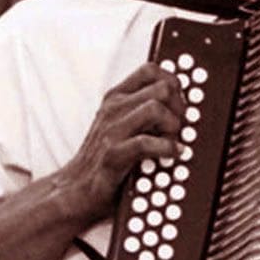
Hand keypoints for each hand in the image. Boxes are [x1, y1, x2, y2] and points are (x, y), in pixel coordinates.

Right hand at [53, 62, 183, 223]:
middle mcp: (113, 108)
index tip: (182, 101)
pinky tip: (173, 155)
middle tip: (182, 126)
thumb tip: (183, 101)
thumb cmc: (105, 157)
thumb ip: (145, 108)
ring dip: (173, 126)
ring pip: (155, 108)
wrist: (75, 190)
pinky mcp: (112, 155)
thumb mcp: (123, 124)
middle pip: (162, 88)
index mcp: (117, 98)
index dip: (174, 81)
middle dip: (181, 106)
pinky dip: (167, 148)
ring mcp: (111, 130)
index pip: (151, 69)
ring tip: (175, 140)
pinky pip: (146, 143)